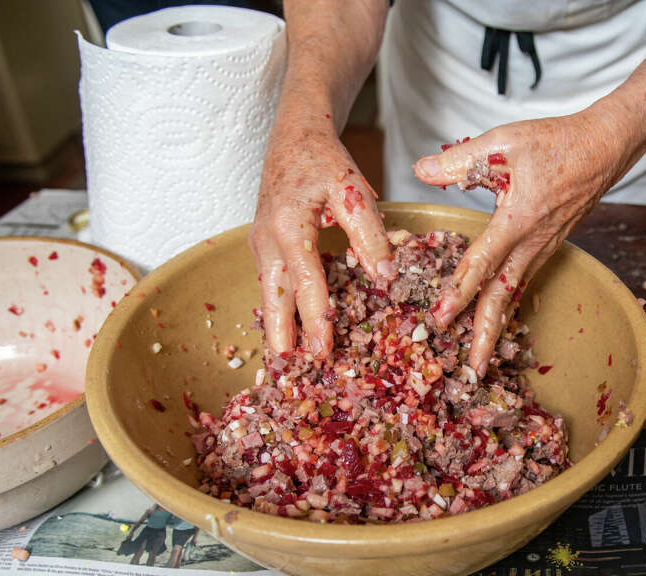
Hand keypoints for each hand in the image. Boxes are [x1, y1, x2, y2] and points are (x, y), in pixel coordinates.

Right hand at [249, 124, 392, 354]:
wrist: (294, 135)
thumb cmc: (324, 161)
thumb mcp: (353, 190)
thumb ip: (370, 233)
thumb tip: (385, 277)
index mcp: (289, 225)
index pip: (305, 281)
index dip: (315, 317)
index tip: (323, 349)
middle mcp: (267, 240)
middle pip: (273, 298)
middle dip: (283, 335)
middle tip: (293, 370)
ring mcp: (261, 245)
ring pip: (268, 295)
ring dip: (278, 328)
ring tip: (289, 363)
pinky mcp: (264, 248)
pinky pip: (270, 285)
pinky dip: (279, 310)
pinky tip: (290, 334)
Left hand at [413, 111, 625, 376]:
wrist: (603, 148)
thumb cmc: (557, 142)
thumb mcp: (503, 143)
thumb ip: (460, 160)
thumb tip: (421, 170)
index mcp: (518, 221)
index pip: (482, 265)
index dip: (458, 293)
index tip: (439, 319)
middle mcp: (531, 244)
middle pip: (503, 298)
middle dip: (485, 336)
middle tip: (471, 369)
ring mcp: (542, 249)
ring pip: (513, 295)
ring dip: (495, 327)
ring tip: (479, 357)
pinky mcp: (546, 247)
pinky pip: (522, 282)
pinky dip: (507, 306)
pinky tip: (495, 320)